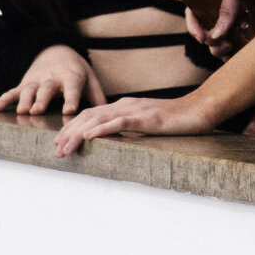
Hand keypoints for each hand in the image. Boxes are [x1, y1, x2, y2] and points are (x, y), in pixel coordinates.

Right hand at [0, 45, 103, 115]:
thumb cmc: (76, 71)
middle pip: (47, 89)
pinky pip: (12, 91)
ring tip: (21, 111)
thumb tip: (108, 114)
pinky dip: (3, 99)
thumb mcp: (90, 78)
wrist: (56, 51)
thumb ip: (97, 95)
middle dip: (42, 99)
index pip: (72, 88)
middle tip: (37, 110)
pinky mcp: (24, 83)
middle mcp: (52, 78)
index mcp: (71, 77)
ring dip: (24, 100)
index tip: (69, 110)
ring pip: (29, 90)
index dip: (71, 98)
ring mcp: (36, 80)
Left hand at [51, 91, 215, 157]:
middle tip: (56, 150)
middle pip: (89, 116)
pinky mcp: (146, 118)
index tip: (59, 142)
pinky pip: (120, 123)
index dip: (72, 128)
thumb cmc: (176, 120)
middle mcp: (125, 105)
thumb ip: (130, 127)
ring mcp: (135, 110)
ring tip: (65, 148)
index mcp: (124, 106)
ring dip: (79, 135)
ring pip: (99, 120)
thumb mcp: (147, 123)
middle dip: (69, 133)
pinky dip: (102, 129)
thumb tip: (113, 138)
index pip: (91, 115)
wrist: (199, 110)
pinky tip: (90, 137)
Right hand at [186, 0, 254, 57]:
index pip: (194, 10)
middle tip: (223, 45)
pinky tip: (236, 55)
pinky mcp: (249, 24)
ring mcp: (235, 16)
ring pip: (220, 38)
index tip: (201, 38)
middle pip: (207, 29)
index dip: (194, 26)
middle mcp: (222, 5)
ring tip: (230, 50)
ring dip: (220, 48)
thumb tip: (216, 35)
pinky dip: (234, 50)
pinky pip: (237, 41)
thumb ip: (226, 7)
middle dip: (210, 41)